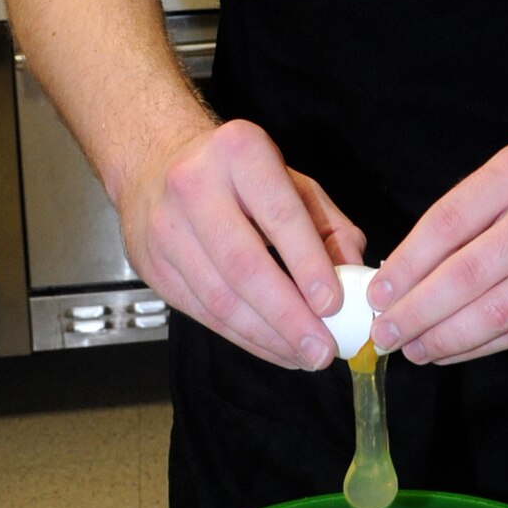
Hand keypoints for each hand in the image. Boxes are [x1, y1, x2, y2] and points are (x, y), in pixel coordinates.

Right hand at [117, 117, 366, 367]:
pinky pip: (202, 312)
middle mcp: (195, 186)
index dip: (308, 264)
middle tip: (322, 349)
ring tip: (303, 355)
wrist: (155, 165)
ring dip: (267, 336)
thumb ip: (329, 225)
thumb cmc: (236, 174)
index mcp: (240, 152)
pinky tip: (273, 347)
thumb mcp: (290, 180)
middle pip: (244, 265)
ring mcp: (166, 227)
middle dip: (288, 316)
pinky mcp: (153, 266)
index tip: (334, 304)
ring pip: (220, 297)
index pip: (280, 214)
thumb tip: (354, 276)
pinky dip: (243, 337)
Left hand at [368, 136, 507, 363]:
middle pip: (465, 276)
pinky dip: (482, 347)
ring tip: (412, 349)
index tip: (378, 293)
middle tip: (385, 333)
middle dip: (416, 312)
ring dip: (444, 337)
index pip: (447, 223)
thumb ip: (475, 212)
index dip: (406, 265)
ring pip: (495, 313)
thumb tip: (408, 269)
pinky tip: (453, 351)